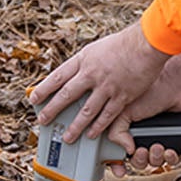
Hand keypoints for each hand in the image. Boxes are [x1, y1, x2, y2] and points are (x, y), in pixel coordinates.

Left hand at [30, 24, 166, 146]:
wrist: (147, 44)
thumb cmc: (124, 43)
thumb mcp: (97, 48)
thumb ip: (86, 62)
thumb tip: (75, 75)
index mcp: (83, 60)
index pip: (57, 77)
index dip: (43, 89)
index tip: (33, 99)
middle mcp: (91, 74)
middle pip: (66, 95)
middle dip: (52, 110)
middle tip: (43, 121)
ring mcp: (106, 87)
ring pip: (86, 111)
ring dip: (75, 126)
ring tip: (67, 137)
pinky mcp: (122, 96)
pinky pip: (107, 115)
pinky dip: (99, 127)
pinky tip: (92, 135)